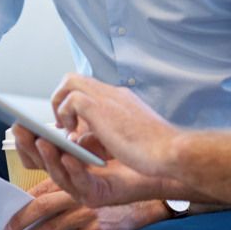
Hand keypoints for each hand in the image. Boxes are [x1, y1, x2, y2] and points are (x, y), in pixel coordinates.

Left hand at [3, 178, 165, 229]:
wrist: (148, 200)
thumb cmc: (121, 186)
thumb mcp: (96, 173)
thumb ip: (73, 179)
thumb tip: (46, 189)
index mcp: (75, 178)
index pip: (43, 187)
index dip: (25, 199)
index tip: (13, 209)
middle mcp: (79, 194)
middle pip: (42, 206)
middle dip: (22, 219)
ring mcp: (87, 213)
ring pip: (52, 227)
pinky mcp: (97, 229)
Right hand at [13, 125, 179, 208]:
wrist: (167, 161)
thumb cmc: (139, 144)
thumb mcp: (104, 125)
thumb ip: (82, 123)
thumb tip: (67, 117)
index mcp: (73, 159)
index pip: (43, 151)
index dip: (29, 140)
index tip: (19, 123)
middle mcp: (76, 175)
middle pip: (44, 163)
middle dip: (30, 147)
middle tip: (21, 131)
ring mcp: (86, 188)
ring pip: (59, 174)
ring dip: (48, 156)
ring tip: (43, 141)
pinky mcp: (99, 196)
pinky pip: (82, 184)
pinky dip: (73, 169)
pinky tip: (71, 155)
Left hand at [50, 73, 180, 175]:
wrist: (169, 151)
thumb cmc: (154, 150)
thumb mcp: (125, 137)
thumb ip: (104, 133)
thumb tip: (81, 137)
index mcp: (121, 98)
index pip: (91, 88)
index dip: (76, 103)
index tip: (74, 124)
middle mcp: (113, 93)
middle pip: (75, 78)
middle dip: (61, 98)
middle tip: (63, 123)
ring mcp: (107, 98)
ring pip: (69, 81)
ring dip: (61, 104)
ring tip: (65, 127)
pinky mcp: (100, 108)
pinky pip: (71, 99)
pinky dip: (66, 115)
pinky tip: (74, 133)